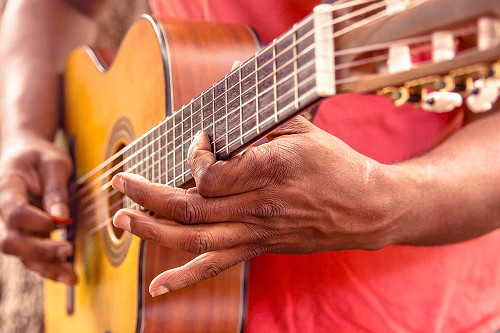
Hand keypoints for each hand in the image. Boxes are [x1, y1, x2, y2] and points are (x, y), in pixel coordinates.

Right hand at [0, 134, 75, 283]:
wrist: (25, 154)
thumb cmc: (40, 156)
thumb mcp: (53, 163)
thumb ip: (56, 190)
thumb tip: (61, 219)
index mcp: (7, 187)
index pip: (13, 211)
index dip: (33, 221)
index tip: (57, 223)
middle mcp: (3, 211)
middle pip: (10, 240)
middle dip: (38, 250)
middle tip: (67, 250)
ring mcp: (12, 226)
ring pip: (21, 255)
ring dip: (46, 267)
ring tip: (72, 277)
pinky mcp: (26, 234)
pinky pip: (33, 255)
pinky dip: (50, 266)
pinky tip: (69, 274)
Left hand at [112, 116, 398, 295]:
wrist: (365, 208)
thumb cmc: (335, 165)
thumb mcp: (303, 130)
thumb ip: (262, 118)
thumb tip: (233, 87)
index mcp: (269, 171)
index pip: (209, 174)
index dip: (192, 157)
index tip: (196, 143)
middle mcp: (258, 207)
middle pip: (189, 207)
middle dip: (147, 194)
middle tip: (121, 183)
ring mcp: (257, 232)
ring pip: (193, 238)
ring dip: (152, 230)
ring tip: (123, 219)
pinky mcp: (260, 248)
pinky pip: (217, 266)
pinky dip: (184, 278)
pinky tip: (158, 288)